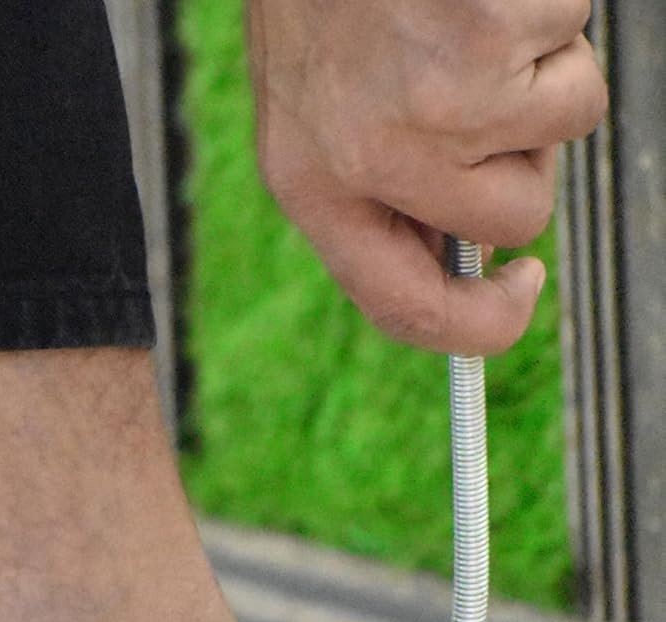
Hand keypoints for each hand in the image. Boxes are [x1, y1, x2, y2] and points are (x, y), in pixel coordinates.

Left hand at [248, 0, 608, 354]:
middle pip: (518, 215)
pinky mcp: (492, 32)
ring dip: (546, 61)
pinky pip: (574, 35)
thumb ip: (379, 187)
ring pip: (567, 118)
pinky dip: (551, 0)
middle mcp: (373, 159)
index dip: (478, 324)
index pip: (403, 307)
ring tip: (472, 10)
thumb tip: (467, 257)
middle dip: (529, 152)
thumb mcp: (314, 107)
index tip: (519, 293)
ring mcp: (438, 98)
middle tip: (482, 78)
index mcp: (313, 189)